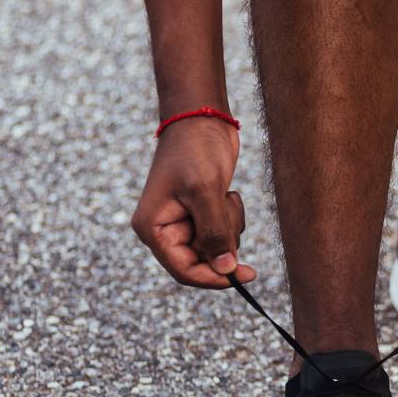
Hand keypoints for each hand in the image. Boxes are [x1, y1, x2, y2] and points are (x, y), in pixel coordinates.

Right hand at [131, 116, 256, 288]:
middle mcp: (165, 230)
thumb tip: (226, 270)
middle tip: (229, 209)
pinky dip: (232, 217)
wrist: (202, 119)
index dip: (214, 277)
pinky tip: (226, 192)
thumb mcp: (205, 191)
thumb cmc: (195, 150)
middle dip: (224, 241)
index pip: (184, 270)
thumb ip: (215, 232)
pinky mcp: (202, 213)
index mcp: (153, 229)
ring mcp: (184, 222)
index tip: (244, 275)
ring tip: (225, 195)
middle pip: (203, 260)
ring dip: (230, 227)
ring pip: (218, 247)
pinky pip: (224, 232)